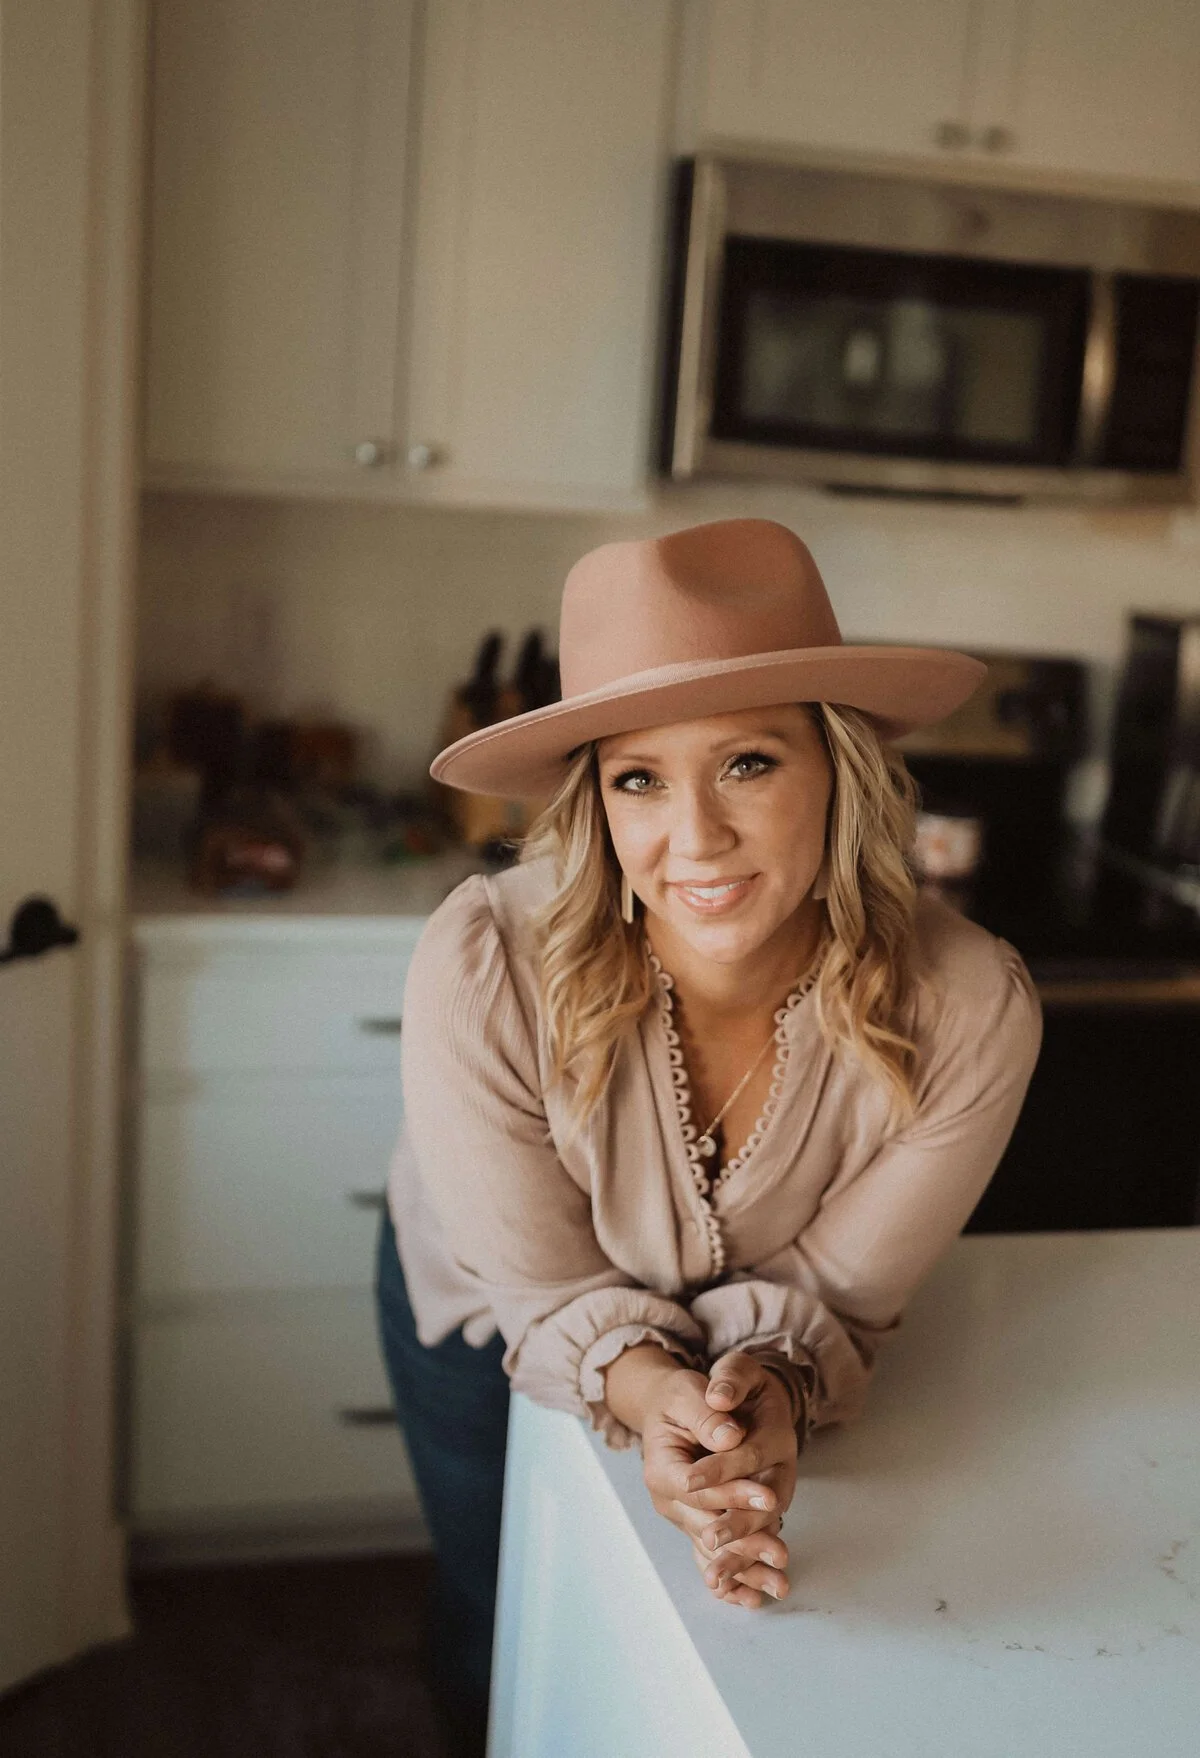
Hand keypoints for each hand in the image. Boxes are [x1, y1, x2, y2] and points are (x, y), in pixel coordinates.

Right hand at [636, 1362, 789, 1609]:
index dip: (732, 1493)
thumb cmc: (679, 1397)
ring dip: (746, 1567)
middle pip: (706, 1526)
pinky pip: (714, 1555)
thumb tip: (730, 1436)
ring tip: (779, 1583)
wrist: (669, 1409)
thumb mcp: (688, 1391)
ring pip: (714, 1547)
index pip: (697, 1489)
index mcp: (661, 1468)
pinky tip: (755, 1598)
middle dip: (745, 1540)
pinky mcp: (699, 1522)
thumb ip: (707, 1414)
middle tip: (780, 1553)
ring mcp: (683, 1516)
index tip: (767, 1497)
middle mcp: (668, 1500)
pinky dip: (734, 1576)